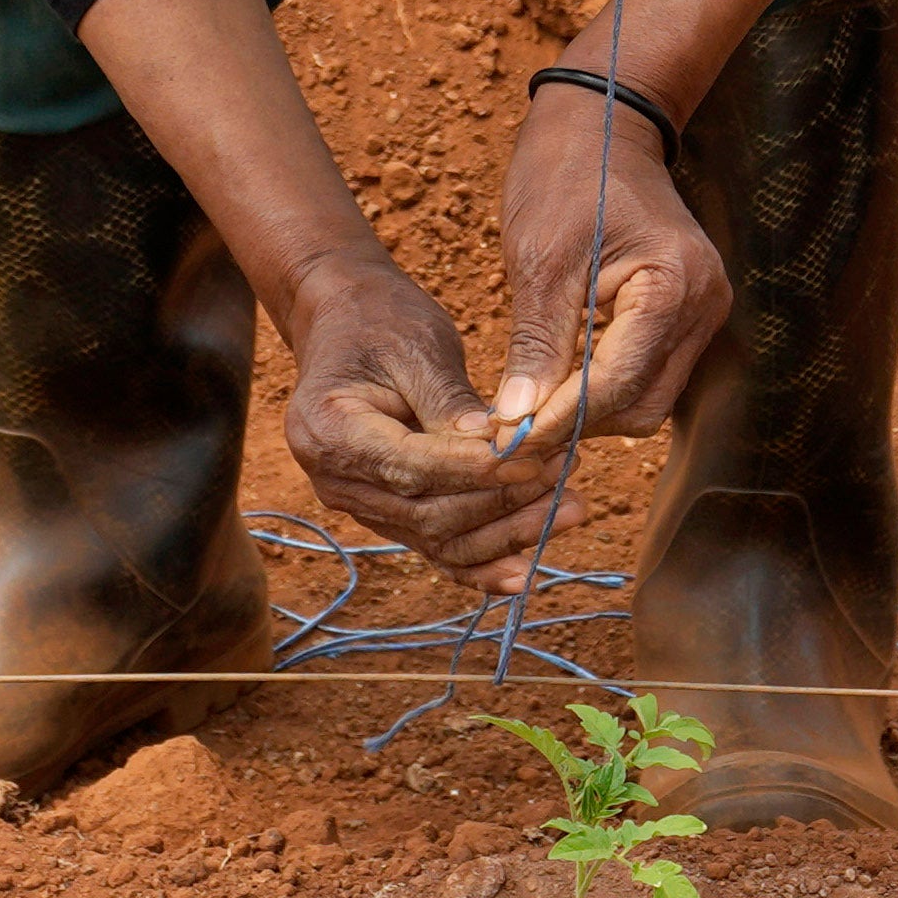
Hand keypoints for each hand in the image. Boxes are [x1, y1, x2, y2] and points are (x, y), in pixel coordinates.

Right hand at [270, 239, 576, 588]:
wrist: (348, 322)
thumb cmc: (380, 321)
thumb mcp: (415, 346)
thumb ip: (449, 402)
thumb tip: (498, 450)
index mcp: (326, 432)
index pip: (410, 467)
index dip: (475, 471)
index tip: (533, 459)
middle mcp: (335, 481)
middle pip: (427, 515)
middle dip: (503, 500)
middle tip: (566, 469)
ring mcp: (360, 505)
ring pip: (439, 541)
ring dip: (507, 533)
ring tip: (570, 506)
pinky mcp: (389, 515)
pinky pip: (436, 549)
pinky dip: (481, 566)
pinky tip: (524, 575)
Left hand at [494, 67, 728, 454]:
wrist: (606, 120)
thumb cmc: (566, 174)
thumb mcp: (539, 259)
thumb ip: (536, 344)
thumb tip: (516, 421)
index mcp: (673, 287)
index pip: (616, 386)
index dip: (558, 420)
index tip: (506, 439)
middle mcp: (704, 305)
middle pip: (641, 406)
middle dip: (577, 421)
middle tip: (514, 422)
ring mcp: (704, 310)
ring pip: (648, 399)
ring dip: (591, 407)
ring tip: (533, 397)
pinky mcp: (690, 313)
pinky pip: (650, 371)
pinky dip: (606, 382)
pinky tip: (562, 372)